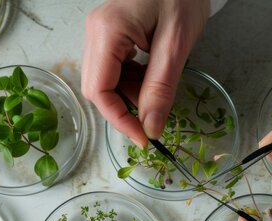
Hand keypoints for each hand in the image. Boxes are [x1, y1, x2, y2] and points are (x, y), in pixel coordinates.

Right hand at [81, 0, 209, 146]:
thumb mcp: (176, 46)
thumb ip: (161, 88)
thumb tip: (150, 127)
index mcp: (108, 31)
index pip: (99, 90)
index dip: (119, 120)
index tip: (144, 138)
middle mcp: (95, 32)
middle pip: (97, 89)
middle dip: (125, 107)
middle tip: (154, 112)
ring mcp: (100, 34)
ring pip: (105, 83)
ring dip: (130, 96)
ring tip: (158, 86)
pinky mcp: (109, 37)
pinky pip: (113, 72)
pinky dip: (132, 83)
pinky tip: (151, 76)